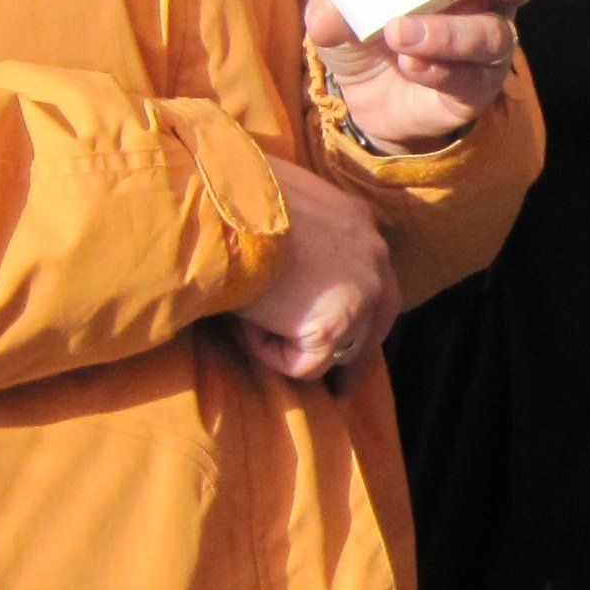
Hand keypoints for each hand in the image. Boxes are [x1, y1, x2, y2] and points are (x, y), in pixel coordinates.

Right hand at [237, 159, 397, 385]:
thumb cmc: (223, 201)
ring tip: (249, 321)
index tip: (346, 335)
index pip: (372, 274)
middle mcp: (373, 253)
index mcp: (356, 219)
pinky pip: (305, 364)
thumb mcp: (274, 206)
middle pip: (378, 318)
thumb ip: (297, 235)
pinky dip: (269, 352)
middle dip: (357, 354)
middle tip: (340, 388)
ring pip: (338, 348)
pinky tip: (246, 320)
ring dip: (293, 344)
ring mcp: (362, 290)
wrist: (210, 208)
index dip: (360, 311)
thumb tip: (285, 273)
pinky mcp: (337, 324)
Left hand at [312, 0, 546, 153]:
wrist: (363, 92)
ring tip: (400, 33)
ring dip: (452, 32)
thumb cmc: (364, 21)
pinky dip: (440, 71)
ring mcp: (489, 41)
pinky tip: (409, 65)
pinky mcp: (478, 87)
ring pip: (497, 33)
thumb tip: (327, 15)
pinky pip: (474, 80)